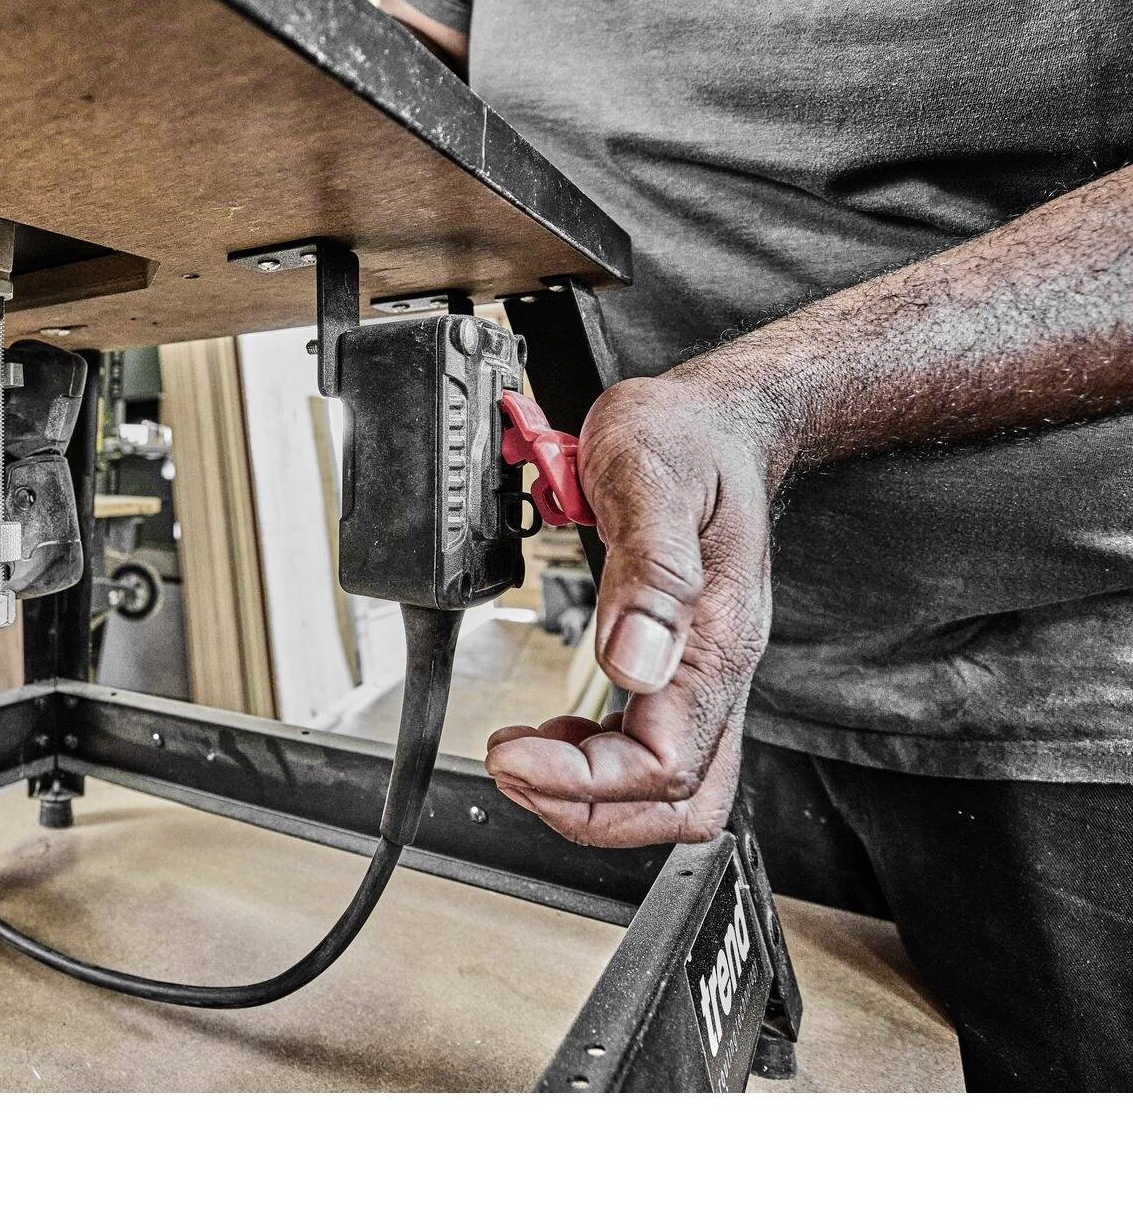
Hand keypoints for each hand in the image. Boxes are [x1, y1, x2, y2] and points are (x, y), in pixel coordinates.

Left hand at [485, 370, 787, 846]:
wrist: (718, 421)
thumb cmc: (686, 441)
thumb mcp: (650, 475)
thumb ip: (649, 572)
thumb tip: (634, 663)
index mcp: (716, 638)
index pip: (662, 764)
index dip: (583, 783)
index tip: (510, 757)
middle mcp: (720, 669)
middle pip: (678, 801)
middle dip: (588, 809)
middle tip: (510, 767)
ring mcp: (706, 672)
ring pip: (673, 788)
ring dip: (593, 795)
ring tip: (524, 758)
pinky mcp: (685, 666)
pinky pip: (656, 749)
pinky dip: (598, 763)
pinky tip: (554, 734)